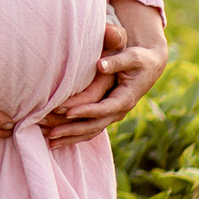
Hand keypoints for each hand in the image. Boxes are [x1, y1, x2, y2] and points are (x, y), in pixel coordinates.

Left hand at [41, 1, 167, 145]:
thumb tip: (100, 65)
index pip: (104, 108)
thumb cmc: (139, 59)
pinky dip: (72, 135)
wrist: (148, 66)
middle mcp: (119, 111)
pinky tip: (56, 140)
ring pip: (90, 131)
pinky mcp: (104, 115)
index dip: (87, 111)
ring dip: (70, 137)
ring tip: (49, 141)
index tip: (68, 112)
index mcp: (126, 98)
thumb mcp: (132, 57)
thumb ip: (117, 61)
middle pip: (95, 125)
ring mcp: (111, 115)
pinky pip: (88, 129)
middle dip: (72, 129)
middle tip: (51, 132)